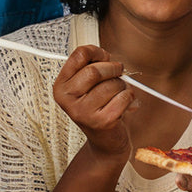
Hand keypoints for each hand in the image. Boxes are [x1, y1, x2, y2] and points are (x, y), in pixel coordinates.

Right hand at [53, 45, 136, 159]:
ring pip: (112, 84)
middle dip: (113, 68)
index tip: (105, 57)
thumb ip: (92, 66)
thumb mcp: (88, 85)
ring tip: (119, 93)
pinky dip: (129, 97)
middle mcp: (67, 100)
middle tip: (119, 72)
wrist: (106, 140)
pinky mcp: (101, 122)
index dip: (96, 52)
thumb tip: (104, 55)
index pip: (78, 55)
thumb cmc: (99, 107)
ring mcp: (83, 112)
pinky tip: (124, 104)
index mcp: (61, 86)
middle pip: (94, 71)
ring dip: (122, 85)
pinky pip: (123, 97)